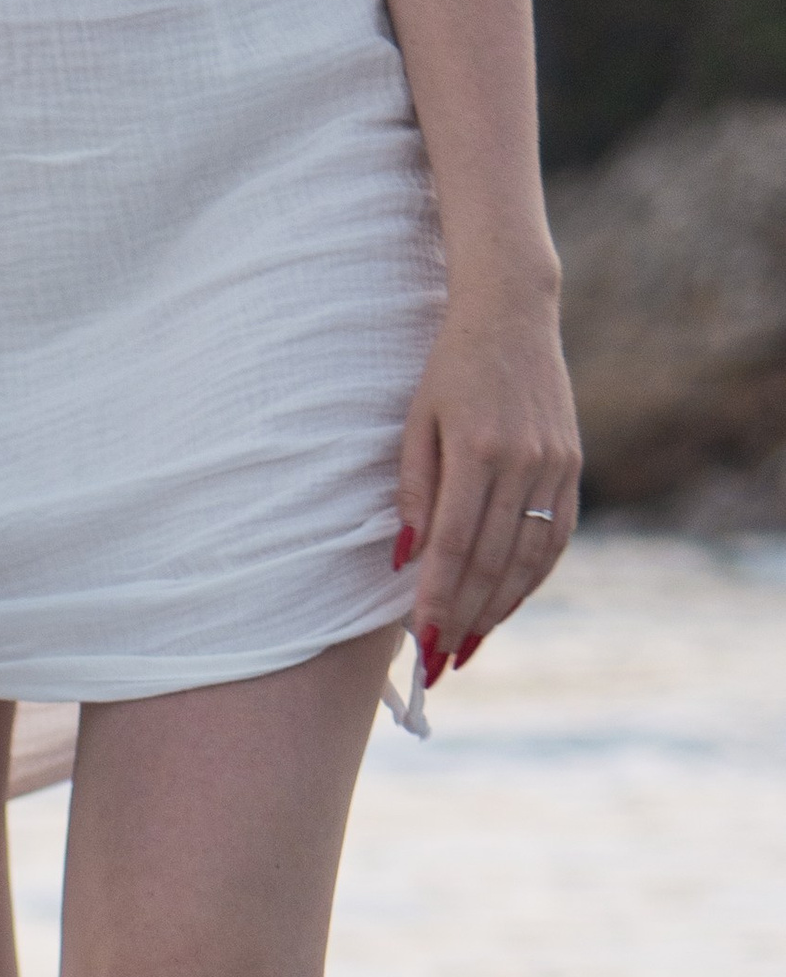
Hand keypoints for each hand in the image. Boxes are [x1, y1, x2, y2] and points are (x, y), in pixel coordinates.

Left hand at [391, 295, 581, 681]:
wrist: (512, 315)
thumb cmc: (448, 370)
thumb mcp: (415, 422)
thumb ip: (413, 492)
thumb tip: (405, 562)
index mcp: (476, 449)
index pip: (455, 543)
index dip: (438, 598)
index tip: (420, 640)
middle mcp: (522, 461)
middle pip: (492, 561)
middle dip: (463, 617)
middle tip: (439, 661)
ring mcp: (554, 464)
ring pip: (529, 557)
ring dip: (498, 608)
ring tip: (468, 645)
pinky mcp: (572, 465)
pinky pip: (555, 536)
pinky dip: (530, 578)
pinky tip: (505, 604)